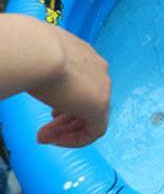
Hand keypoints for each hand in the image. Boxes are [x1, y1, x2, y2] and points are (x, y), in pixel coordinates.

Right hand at [30, 33, 110, 147]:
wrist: (40, 52)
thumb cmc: (32, 53)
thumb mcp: (41, 59)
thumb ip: (44, 68)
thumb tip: (31, 74)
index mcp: (85, 56)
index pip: (82, 83)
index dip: (65, 102)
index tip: (50, 114)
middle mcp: (98, 70)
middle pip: (86, 100)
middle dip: (64, 120)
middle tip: (43, 134)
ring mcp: (102, 86)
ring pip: (90, 115)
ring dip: (66, 130)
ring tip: (44, 138)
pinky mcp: (101, 104)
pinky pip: (95, 129)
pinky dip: (77, 139)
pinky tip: (57, 141)